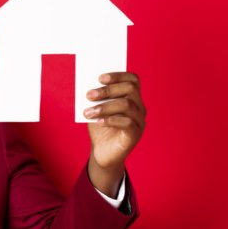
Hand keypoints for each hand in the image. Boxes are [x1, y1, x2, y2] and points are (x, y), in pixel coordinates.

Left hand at [83, 72, 145, 194]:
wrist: (102, 152)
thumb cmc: (99, 128)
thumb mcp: (96, 110)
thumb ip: (96, 99)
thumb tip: (90, 86)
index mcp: (132, 98)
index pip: (133, 80)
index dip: (118, 75)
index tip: (100, 78)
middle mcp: (139, 107)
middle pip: (130, 89)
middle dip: (108, 90)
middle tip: (89, 95)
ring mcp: (140, 121)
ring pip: (127, 105)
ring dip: (104, 106)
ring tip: (87, 112)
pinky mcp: (136, 135)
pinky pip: (127, 123)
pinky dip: (111, 120)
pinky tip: (98, 122)